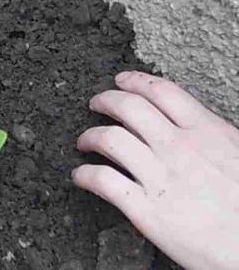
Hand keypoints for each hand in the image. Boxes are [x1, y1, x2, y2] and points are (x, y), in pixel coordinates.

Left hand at [74, 71, 238, 269]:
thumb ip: (211, 137)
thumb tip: (192, 127)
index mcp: (207, 132)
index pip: (163, 92)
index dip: (135, 81)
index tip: (121, 80)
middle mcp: (179, 149)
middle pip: (129, 108)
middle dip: (105, 100)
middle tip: (95, 104)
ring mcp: (160, 178)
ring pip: (110, 139)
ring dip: (90, 136)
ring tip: (84, 141)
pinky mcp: (146, 211)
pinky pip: (104, 181)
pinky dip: (84, 175)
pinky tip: (80, 176)